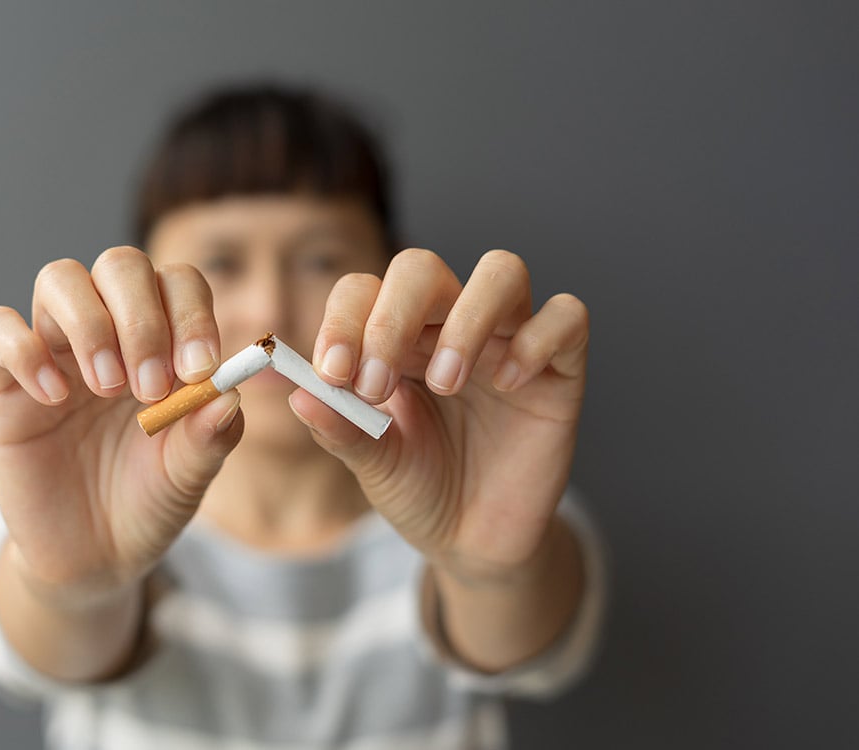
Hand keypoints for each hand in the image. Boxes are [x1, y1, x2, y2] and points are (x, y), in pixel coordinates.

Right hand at [0, 247, 243, 600]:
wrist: (93, 557)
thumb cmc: (148, 503)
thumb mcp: (189, 477)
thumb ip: (211, 436)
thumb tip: (229, 392)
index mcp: (165, 343)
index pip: (178, 284)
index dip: (191, 313)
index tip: (199, 370)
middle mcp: (110, 333)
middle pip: (120, 265)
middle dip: (142, 318)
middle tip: (150, 387)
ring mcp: (55, 351)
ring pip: (59, 278)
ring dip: (89, 324)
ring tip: (106, 388)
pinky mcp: (5, 381)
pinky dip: (24, 350)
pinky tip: (54, 398)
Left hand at [290, 248, 588, 582]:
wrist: (473, 543)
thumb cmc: (420, 489)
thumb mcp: (373, 465)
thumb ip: (340, 429)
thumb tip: (299, 394)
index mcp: (394, 339)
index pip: (364, 290)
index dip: (344, 320)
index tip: (331, 373)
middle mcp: (449, 326)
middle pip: (422, 269)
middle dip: (391, 318)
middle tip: (376, 386)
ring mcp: (507, 341)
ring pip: (502, 271)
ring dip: (466, 320)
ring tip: (445, 382)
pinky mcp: (559, 369)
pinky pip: (568, 318)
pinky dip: (537, 340)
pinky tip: (508, 385)